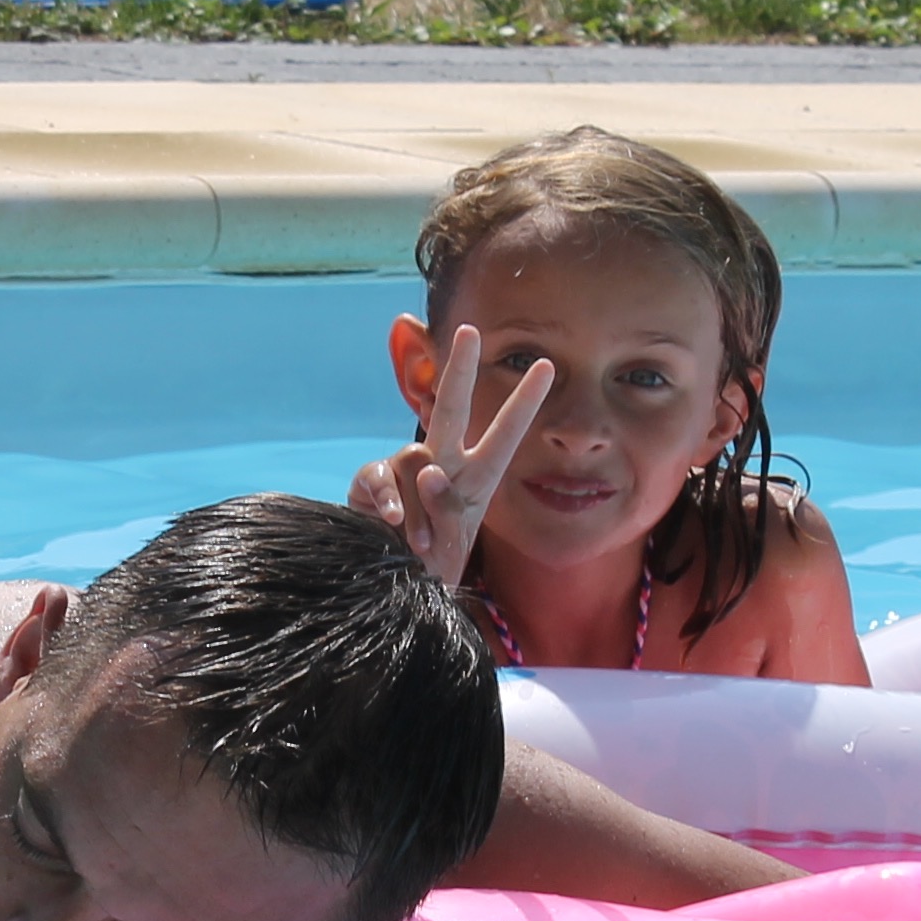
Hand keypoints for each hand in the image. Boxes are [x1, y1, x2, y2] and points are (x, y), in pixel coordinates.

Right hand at [349, 323, 553, 585]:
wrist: (390, 589)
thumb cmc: (430, 568)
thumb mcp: (453, 544)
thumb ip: (447, 506)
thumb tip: (428, 469)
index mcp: (476, 479)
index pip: (505, 434)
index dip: (524, 401)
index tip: (546, 366)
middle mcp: (443, 465)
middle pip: (451, 407)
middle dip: (461, 368)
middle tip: (468, 331)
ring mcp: (406, 470)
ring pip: (416, 458)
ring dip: (419, 505)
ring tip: (419, 542)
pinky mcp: (373, 480)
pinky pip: (381, 475)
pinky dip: (388, 499)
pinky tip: (391, 522)